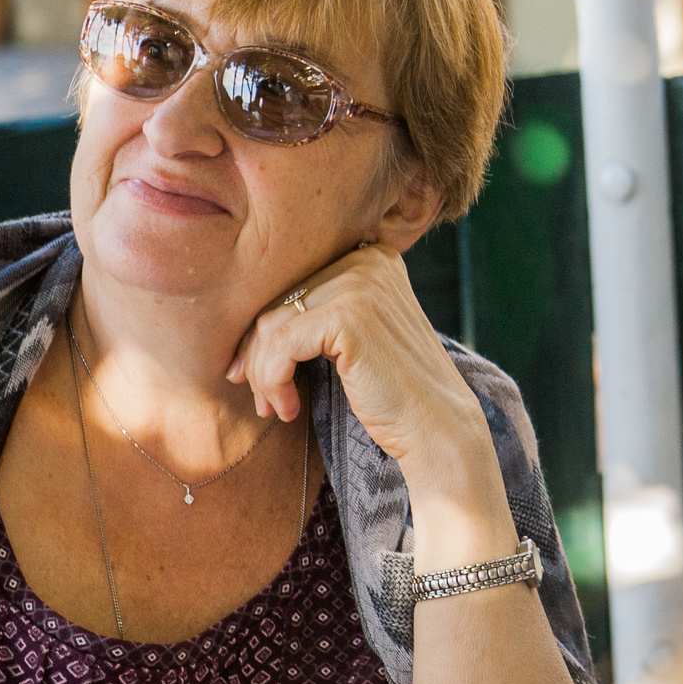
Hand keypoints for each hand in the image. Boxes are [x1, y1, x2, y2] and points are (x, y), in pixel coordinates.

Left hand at [229, 244, 488, 482]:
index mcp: (373, 257)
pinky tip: (288, 409)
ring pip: (271, 324)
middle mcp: (368, 260)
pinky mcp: (349, 317)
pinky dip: (272, 382)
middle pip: (277, 302)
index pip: (294, 284)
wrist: (437, 426)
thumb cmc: (394, 389)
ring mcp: (361, 285)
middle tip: (262, 400)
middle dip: (258, 356)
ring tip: (275, 407)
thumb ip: (321, 311)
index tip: (254, 373)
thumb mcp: (359, 334)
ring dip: (262, 374)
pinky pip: (280, 345)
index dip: (265, 331)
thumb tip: (245, 323)